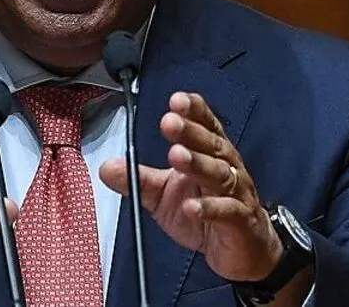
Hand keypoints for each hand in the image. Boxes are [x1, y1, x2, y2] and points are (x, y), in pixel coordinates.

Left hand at [100, 92, 281, 282]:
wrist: (242, 249)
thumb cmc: (205, 215)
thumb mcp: (163, 195)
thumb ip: (139, 178)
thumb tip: (107, 166)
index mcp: (211, 155)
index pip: (206, 126)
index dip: (195, 111)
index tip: (176, 100)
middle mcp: (228, 168)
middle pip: (211, 145)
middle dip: (190, 131)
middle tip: (169, 122)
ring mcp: (237, 194)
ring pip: (220, 174)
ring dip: (197, 164)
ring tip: (176, 156)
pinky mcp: (241, 222)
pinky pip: (226, 212)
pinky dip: (209, 208)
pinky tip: (191, 206)